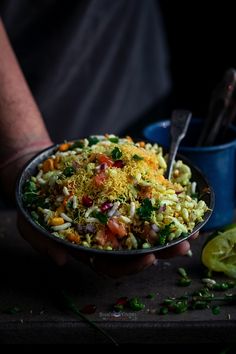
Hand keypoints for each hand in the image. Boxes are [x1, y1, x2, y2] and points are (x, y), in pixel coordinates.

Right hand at [17, 212, 197, 277]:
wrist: (42, 172)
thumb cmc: (38, 202)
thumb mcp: (31, 223)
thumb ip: (43, 243)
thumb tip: (60, 261)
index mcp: (89, 248)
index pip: (112, 265)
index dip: (131, 266)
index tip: (148, 259)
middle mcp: (107, 235)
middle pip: (136, 249)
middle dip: (161, 250)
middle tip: (182, 247)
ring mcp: (116, 215)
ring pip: (144, 228)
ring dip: (167, 229)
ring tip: (189, 227)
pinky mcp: (122, 195)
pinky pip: (143, 200)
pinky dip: (160, 200)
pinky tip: (175, 197)